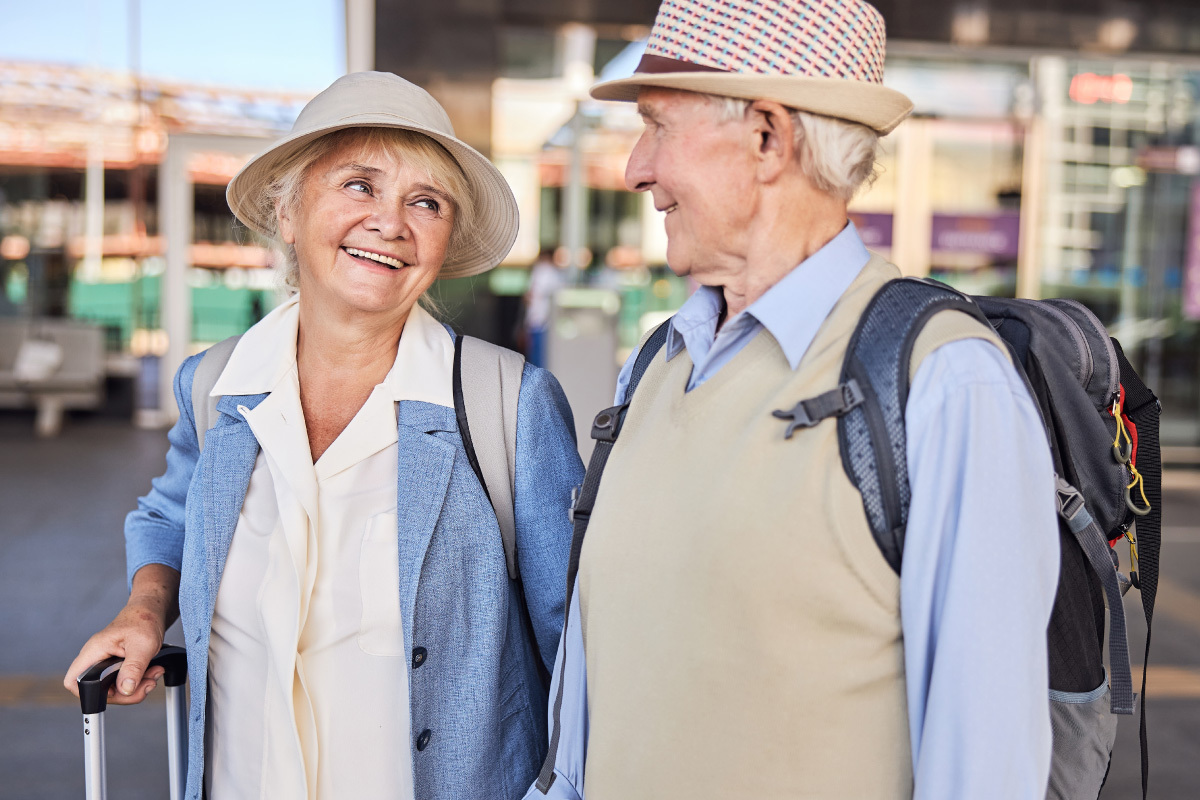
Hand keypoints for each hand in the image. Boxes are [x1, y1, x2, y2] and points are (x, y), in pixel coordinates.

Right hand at [63, 564, 179, 704]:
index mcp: (94, 651)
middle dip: (126, 693)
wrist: (152, 611)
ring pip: (115, 689)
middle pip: (99, 691)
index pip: (73, 680)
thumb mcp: (142, 645)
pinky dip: (139, 682)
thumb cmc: (143, 620)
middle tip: (147, 684)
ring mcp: (107, 663)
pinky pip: (124, 682)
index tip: (113, 694)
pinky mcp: (118, 666)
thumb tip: (125, 689)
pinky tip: (152, 672)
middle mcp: (97, 659)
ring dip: (137, 687)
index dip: (86, 694)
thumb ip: (133, 668)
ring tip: (154, 674)